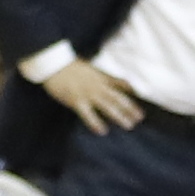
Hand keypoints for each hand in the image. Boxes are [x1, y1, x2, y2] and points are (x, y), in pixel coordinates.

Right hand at [32, 53, 146, 135]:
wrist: (53, 64)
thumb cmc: (68, 65)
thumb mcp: (88, 67)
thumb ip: (98, 75)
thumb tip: (106, 80)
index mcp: (100, 76)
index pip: (119, 83)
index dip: (131, 90)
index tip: (141, 97)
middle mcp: (97, 86)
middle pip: (117, 98)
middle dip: (130, 108)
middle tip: (140, 117)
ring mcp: (88, 94)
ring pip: (108, 106)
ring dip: (119, 116)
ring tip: (129, 125)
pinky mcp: (76, 101)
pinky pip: (88, 114)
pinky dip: (96, 123)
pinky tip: (102, 131)